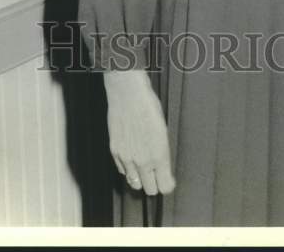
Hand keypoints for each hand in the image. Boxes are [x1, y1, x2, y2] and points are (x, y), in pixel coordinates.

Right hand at [103, 69, 175, 196]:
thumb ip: (162, 153)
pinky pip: (122, 171)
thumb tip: (162, 168)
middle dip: (155, 184)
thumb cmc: (149, 107)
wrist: (128, 94)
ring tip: (144, 168)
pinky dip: (128, 168)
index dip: (168, 184)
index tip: (169, 179)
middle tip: (157, 175)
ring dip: (140, 178)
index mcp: (159, 155)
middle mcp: (143, 161)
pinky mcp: (115, 152)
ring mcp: (127, 158)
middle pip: (150, 189)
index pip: (165, 186)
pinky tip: (132, 157)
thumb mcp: (163, 131)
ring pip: (134, 183)